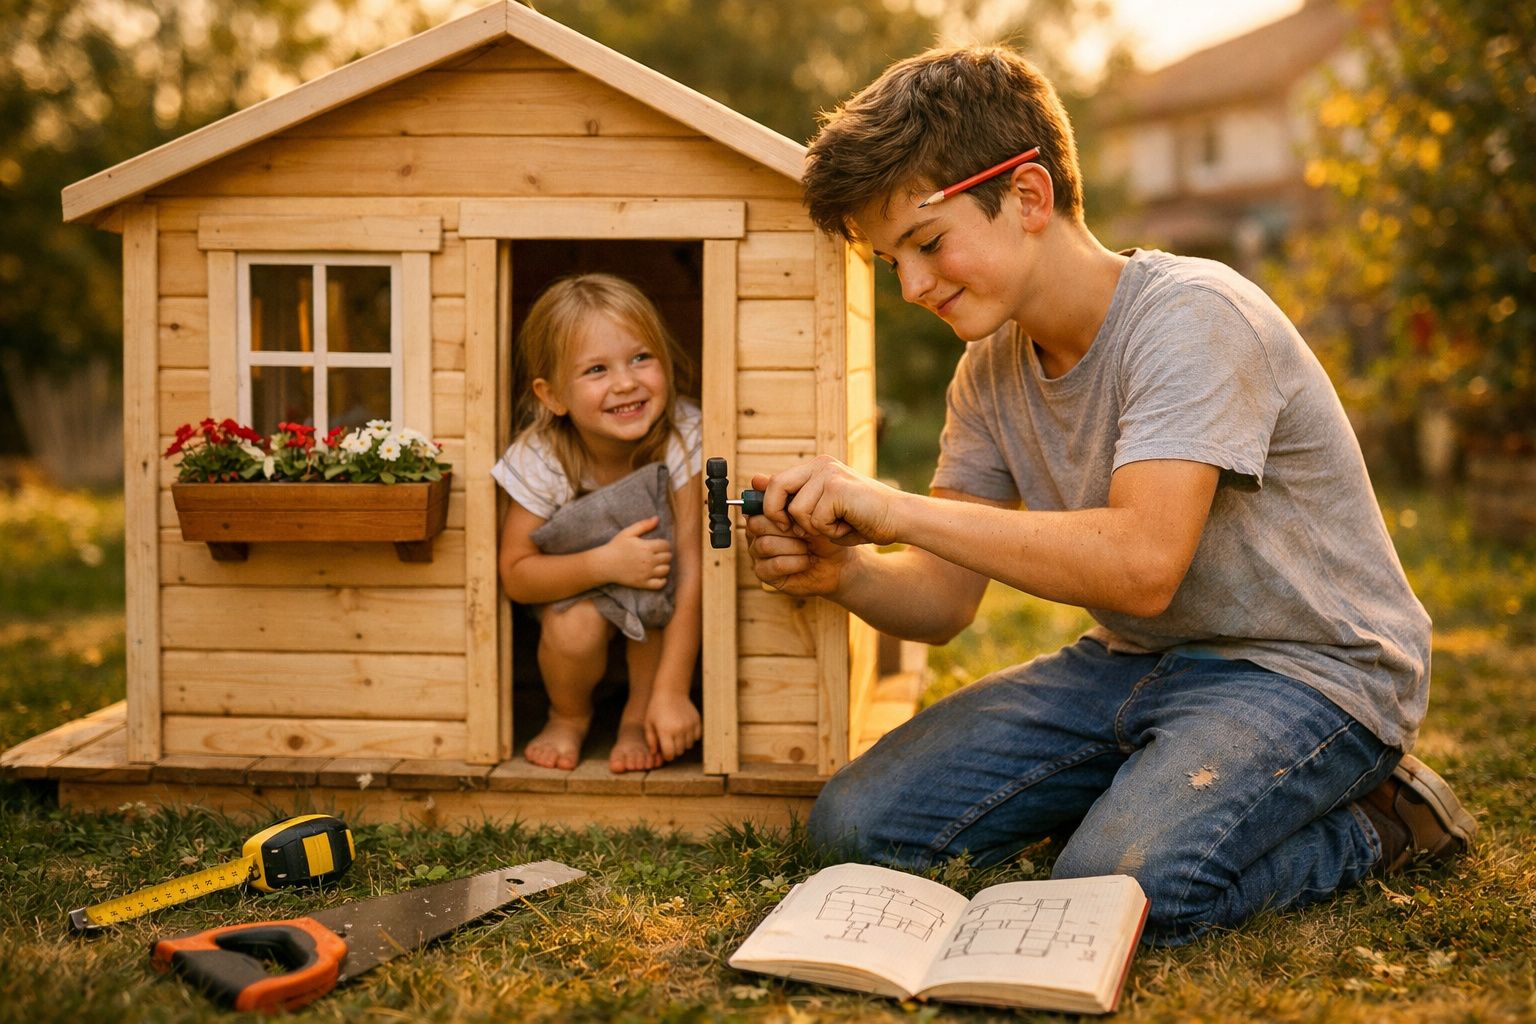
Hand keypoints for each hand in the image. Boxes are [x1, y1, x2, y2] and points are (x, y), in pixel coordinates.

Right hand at [599, 516, 671, 588]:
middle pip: (668, 557)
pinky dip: (662, 580)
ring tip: (657, 564)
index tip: (658, 545)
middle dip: (665, 554)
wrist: (604, 564)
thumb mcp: (628, 532)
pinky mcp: (643, 583)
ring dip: (664, 566)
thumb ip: (644, 525)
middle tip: (657, 554)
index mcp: (647, 547)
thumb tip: (657, 518)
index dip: (664, 544)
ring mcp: (646, 573)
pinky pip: (660, 584)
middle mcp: (649, 561)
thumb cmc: (616, 546)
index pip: (666, 545)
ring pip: (666, 570)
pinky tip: (657, 575)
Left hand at [645, 690, 700, 761]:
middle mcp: (679, 729)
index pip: (670, 754)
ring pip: (689, 745)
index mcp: (665, 731)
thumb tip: (655, 753)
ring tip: (677, 736)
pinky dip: (691, 737)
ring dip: (683, 744)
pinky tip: (684, 731)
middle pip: (680, 751)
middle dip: (674, 750)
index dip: (667, 756)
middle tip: (670, 744)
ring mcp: (689, 725)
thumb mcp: (649, 723)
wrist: (671, 691)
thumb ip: (651, 740)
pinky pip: (697, 737)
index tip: (665, 753)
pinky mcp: (697, 721)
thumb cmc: (656, 708)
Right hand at [745, 484, 852, 595]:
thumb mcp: (809, 506)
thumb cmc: (823, 532)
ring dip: (794, 546)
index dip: (776, 509)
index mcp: (763, 514)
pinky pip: (774, 565)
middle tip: (806, 532)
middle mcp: (756, 533)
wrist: (838, 560)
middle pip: (756, 524)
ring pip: (765, 544)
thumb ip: (785, 492)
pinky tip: (807, 560)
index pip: (754, 506)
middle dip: (787, 528)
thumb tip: (757, 478)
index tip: (796, 513)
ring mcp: (758, 554)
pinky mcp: (765, 573)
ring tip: (809, 547)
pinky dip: (796, 562)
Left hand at [758, 457, 901, 546]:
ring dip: (814, 529)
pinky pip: (815, 520)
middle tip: (798, 531)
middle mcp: (821, 464)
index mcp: (817, 467)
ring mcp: (829, 473)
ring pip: (797, 511)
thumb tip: (755, 483)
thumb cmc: (863, 518)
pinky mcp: (836, 487)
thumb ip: (794, 500)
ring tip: (837, 526)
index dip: (772, 506)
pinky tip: (847, 527)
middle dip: (779, 515)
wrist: (899, 519)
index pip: (776, 482)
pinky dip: (829, 532)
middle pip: (776, 487)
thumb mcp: (823, 510)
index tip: (783, 525)